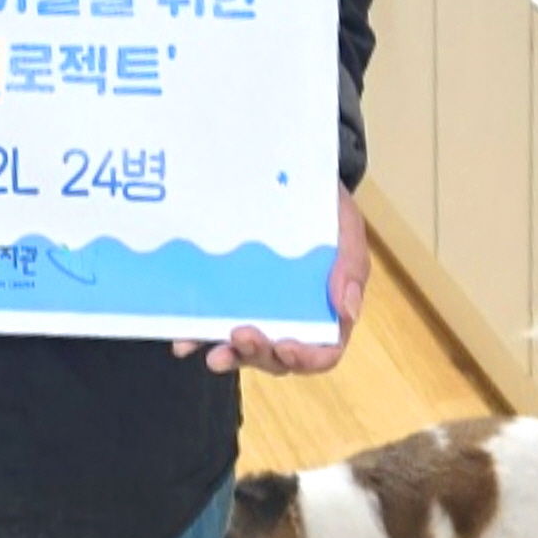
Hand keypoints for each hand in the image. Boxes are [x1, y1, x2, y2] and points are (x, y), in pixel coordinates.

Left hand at [173, 182, 369, 376]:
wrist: (291, 179)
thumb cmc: (325, 209)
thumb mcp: (347, 229)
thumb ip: (352, 266)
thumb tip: (347, 311)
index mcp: (325, 311)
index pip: (322, 351)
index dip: (306, 358)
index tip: (286, 347)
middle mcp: (290, 320)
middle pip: (278, 357)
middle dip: (260, 355)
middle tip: (241, 336)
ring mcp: (257, 312)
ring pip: (245, 350)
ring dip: (230, 356)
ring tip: (214, 352)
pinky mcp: (227, 300)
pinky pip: (212, 327)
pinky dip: (198, 339)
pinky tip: (185, 342)